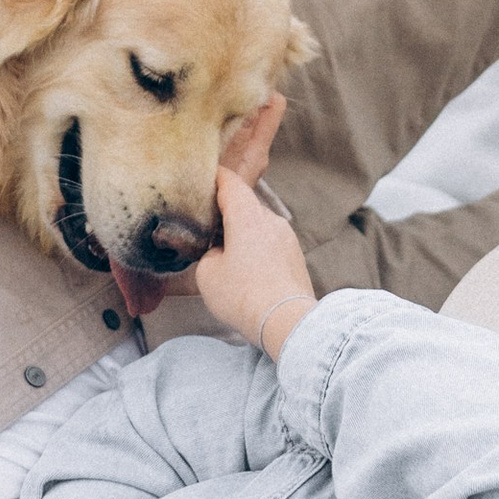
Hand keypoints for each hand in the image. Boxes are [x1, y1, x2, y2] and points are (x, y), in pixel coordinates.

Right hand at [194, 154, 315, 358]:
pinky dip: (257, 250)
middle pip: (245, 205)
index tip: (203, 176)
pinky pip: (271, 244)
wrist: (287, 321)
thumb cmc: (243, 296)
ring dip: (242, 234)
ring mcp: (287, 238)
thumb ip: (207, 254)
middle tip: (206, 224)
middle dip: (226, 212)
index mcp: (247, 216)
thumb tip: (217, 252)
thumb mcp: (207, 274)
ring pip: (259, 226)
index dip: (214, 177)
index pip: (230, 183)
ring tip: (225, 254)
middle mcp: (271, 220)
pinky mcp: (296, 257)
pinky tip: (247, 271)